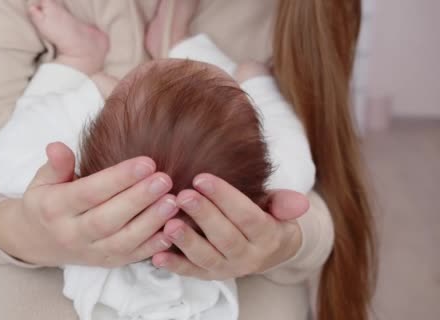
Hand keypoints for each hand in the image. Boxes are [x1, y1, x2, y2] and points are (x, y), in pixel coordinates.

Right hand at [0, 142, 177, 266]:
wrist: (37, 242)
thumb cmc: (46, 202)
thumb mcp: (42, 181)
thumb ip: (56, 165)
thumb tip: (57, 146)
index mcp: (54, 208)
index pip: (88, 193)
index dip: (118, 179)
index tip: (146, 162)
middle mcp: (71, 233)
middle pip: (107, 219)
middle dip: (138, 199)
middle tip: (165, 180)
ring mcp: (90, 252)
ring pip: (122, 241)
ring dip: (150, 223)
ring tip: (173, 202)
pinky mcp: (107, 263)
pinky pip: (132, 257)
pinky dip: (153, 246)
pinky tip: (172, 229)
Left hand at [151, 173, 307, 279]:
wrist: (269, 251)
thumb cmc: (268, 218)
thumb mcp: (280, 209)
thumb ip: (284, 203)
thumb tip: (299, 203)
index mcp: (266, 235)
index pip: (246, 216)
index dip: (225, 197)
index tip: (201, 178)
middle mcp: (248, 256)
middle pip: (225, 237)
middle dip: (203, 216)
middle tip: (182, 195)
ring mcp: (227, 268)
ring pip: (206, 258)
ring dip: (186, 242)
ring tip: (168, 225)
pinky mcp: (209, 276)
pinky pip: (191, 272)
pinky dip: (174, 265)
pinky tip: (157, 255)